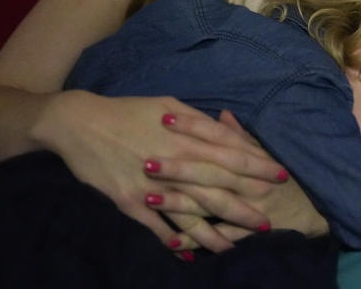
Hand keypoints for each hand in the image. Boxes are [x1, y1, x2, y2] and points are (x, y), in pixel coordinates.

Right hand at [42, 91, 284, 251]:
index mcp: (187, 137)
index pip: (232, 154)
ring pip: (190, 215)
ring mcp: (153, 186)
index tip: (280, 176)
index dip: (258, 167)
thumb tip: (226, 129)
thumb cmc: (129, 111)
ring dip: (213, 234)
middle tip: (267, 222)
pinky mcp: (129, 202)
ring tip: (234, 247)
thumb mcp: (170, 105)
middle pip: (218, 189)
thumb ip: (200, 122)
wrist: (80, 123)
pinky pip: (156, 227)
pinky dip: (173, 242)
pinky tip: (188, 255)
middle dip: (245, 207)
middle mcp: (175, 163)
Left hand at [146, 110, 327, 248]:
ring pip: (212, 204)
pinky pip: (219, 237)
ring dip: (180, 203)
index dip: (195, 128)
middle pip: (212, 171)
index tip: (167, 118)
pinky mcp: (248, 232)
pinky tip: (170, 241)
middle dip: (179, 165)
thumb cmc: (285, 179)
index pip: (221, 139)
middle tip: (147, 159)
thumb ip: (242, 137)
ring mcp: (249, 207)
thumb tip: (222, 114)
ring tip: (148, 196)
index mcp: (253, 158)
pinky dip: (197, 240)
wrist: (314, 211)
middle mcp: (251, 181)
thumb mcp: (267, 153)